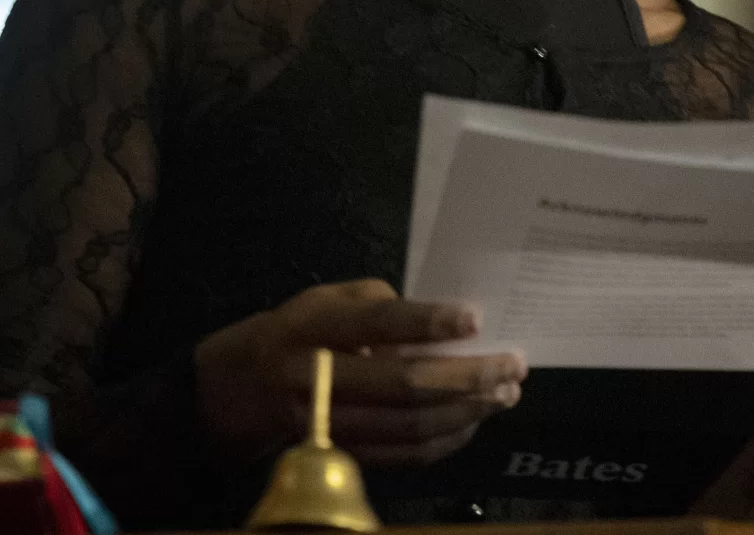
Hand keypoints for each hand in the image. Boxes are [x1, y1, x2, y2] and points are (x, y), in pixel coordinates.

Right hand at [191, 279, 525, 467]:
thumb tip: (441, 327)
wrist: (242, 388)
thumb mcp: (327, 299)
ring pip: (409, 426)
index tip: (476, 318)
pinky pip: (403, 455)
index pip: (376, 324)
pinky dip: (446, 440)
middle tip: (512, 365)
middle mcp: (318, 378)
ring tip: (505, 394)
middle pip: (403, 385)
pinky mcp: (343, 454)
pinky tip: (473, 421)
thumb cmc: (301, 330)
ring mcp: (330, 425)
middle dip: (467, 376)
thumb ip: (379, 305)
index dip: (427, 322)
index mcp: (313, 327)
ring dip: (467, 412)